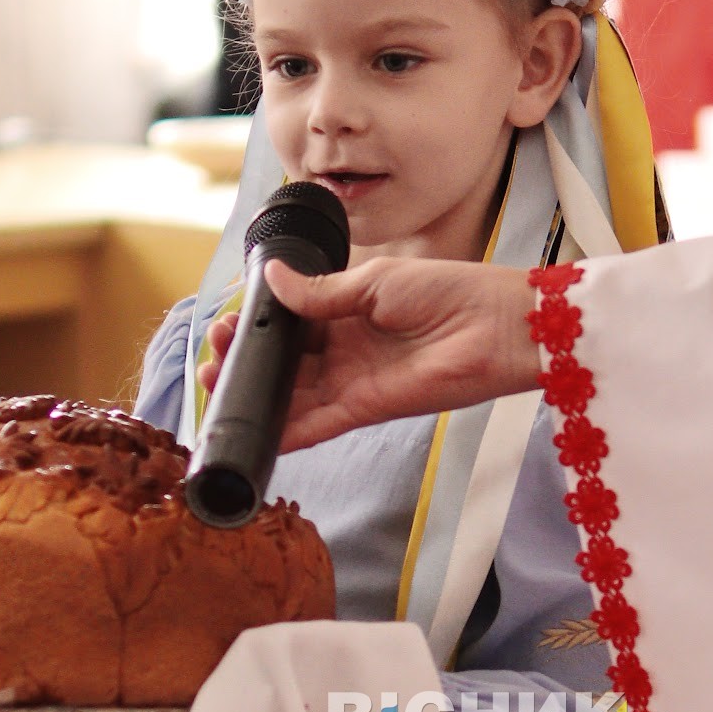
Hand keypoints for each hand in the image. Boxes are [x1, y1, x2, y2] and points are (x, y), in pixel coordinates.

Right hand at [203, 258, 541, 445]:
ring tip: (216, 386)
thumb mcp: (377, 281)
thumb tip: (272, 280)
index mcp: (347, 310)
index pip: (289, 321)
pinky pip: (316, 424)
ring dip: (255, 394)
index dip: (256, 324)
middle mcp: (345, 349)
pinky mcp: (365, 409)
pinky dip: (285, 430)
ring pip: (292, 395)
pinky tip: (253, 431)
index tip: (227, 320)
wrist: (497, 325)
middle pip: (283, 362)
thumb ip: (322, 292)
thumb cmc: (451, 291)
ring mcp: (353, 381)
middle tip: (215, 354)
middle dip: (245, 360)